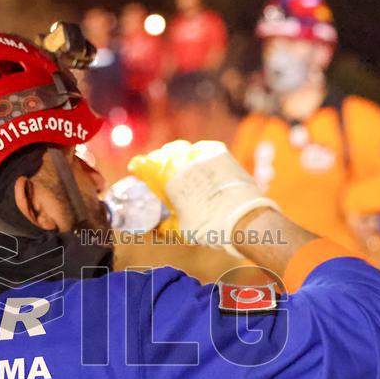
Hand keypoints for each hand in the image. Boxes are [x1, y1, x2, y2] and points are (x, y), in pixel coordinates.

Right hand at [128, 140, 279, 255]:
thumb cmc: (209, 226)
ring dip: (178, 157)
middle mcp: (182, 160)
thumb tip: (155, 229)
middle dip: (158, 161)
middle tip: (159, 173)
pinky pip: (203, 149)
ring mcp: (202, 154)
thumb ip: (165, 226)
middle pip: (163, 154)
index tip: (136, 171)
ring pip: (183, 149)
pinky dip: (198, 155)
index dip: (138, 168)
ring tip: (180, 168)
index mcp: (167, 177)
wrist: (243, 218)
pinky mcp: (220, 153)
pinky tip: (200, 164)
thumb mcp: (181, 229)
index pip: (144, 164)